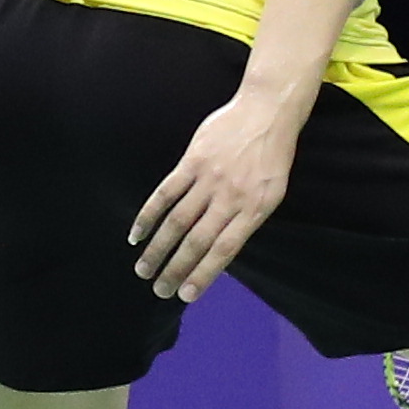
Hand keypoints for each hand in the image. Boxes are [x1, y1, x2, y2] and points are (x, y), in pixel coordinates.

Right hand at [127, 92, 302, 302]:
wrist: (267, 112)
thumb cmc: (272, 157)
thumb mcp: (272, 193)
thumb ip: (246, 218)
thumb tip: (219, 249)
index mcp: (255, 210)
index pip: (225, 250)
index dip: (204, 274)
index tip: (186, 296)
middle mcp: (231, 198)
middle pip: (197, 240)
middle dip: (176, 268)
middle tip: (158, 290)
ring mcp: (209, 179)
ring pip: (178, 221)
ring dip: (158, 248)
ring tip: (143, 269)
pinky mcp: (192, 162)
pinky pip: (166, 193)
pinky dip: (149, 215)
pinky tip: (136, 234)